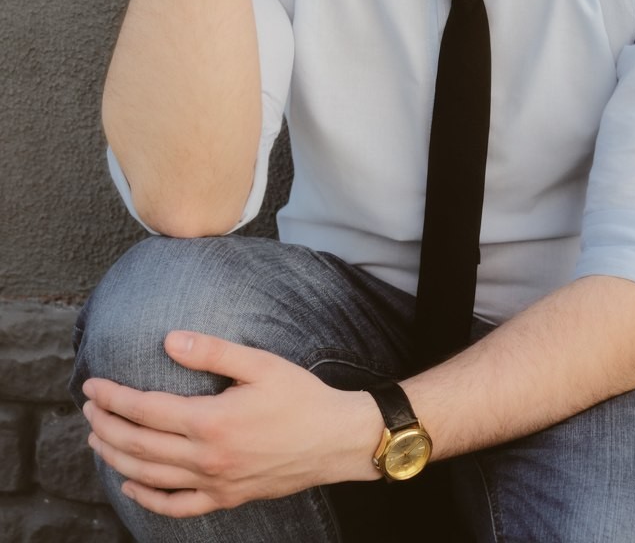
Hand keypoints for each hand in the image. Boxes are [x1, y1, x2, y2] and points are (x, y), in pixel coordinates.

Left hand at [82, 331, 378, 517]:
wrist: (336, 439)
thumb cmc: (300, 396)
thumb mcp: (260, 363)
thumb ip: (211, 351)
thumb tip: (168, 340)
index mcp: (211, 421)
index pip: (145, 411)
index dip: (113, 398)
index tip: (93, 386)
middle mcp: (207, 458)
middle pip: (139, 445)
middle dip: (106, 426)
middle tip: (86, 408)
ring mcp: (215, 483)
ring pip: (150, 477)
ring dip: (116, 458)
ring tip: (96, 439)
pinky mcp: (226, 498)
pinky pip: (177, 507)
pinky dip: (147, 498)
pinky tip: (131, 485)